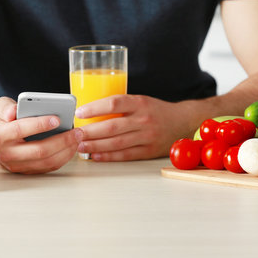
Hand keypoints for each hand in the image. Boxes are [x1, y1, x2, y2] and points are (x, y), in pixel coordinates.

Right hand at [0, 97, 82, 173]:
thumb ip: (7, 106)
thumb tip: (15, 111)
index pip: (21, 130)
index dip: (40, 124)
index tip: (57, 118)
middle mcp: (7, 153)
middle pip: (39, 150)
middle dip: (62, 140)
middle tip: (77, 131)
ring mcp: (16, 165)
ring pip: (46, 162)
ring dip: (66, 151)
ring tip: (78, 138)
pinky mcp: (25, 171)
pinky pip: (47, 167)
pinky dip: (62, 158)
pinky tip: (72, 147)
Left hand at [75, 95, 189, 161]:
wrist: (183, 121)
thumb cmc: (155, 110)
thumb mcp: (140, 101)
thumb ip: (121, 106)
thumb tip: (89, 112)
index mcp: (140, 102)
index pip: (114, 103)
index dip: (94, 108)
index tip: (79, 112)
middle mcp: (144, 119)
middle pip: (112, 126)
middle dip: (90, 131)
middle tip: (75, 134)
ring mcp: (147, 136)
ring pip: (116, 142)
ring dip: (96, 145)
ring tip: (80, 146)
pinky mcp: (148, 151)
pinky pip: (125, 155)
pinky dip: (108, 156)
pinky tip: (95, 156)